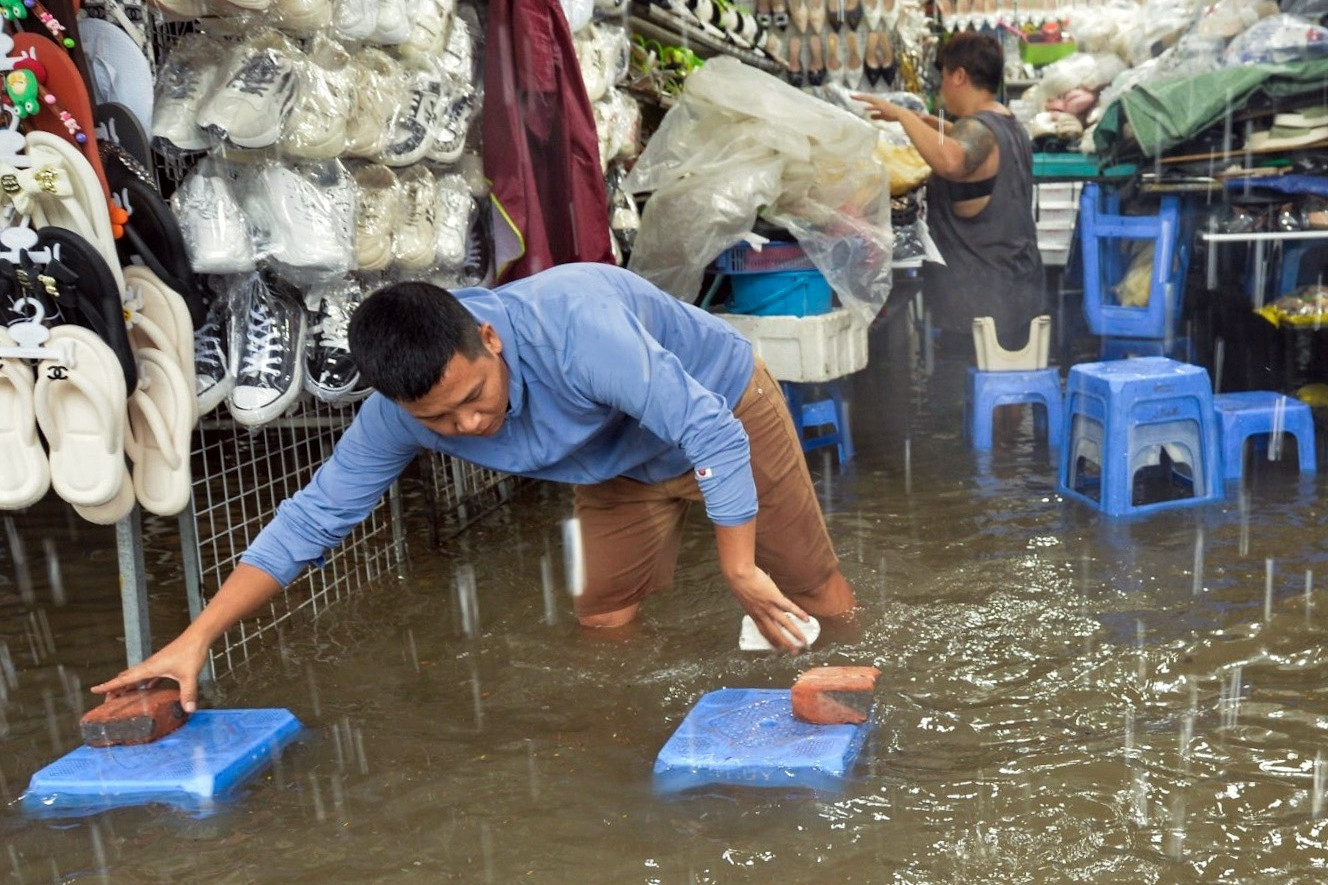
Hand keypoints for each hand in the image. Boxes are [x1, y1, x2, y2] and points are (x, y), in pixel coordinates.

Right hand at [91, 633, 208, 712]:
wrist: (198, 637)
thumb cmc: (191, 652)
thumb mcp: (189, 675)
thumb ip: (188, 692)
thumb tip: (188, 709)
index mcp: (148, 669)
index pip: (123, 679)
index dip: (108, 685)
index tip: (94, 690)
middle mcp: (149, 666)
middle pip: (126, 679)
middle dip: (114, 689)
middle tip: (106, 702)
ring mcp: (156, 665)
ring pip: (136, 678)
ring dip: (128, 687)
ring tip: (121, 698)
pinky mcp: (164, 665)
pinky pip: (149, 677)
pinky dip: (144, 685)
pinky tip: (147, 692)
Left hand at [727, 567, 812, 653]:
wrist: (738, 576)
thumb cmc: (739, 583)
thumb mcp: (744, 597)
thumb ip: (752, 603)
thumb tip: (755, 603)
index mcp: (754, 615)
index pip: (764, 632)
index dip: (772, 641)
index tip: (778, 648)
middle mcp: (762, 614)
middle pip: (776, 633)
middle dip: (785, 644)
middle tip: (794, 652)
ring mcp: (769, 607)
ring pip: (784, 624)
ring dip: (795, 634)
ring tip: (803, 641)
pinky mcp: (775, 598)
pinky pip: (789, 608)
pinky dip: (799, 614)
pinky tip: (806, 619)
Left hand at [851, 92, 904, 122]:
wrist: (902, 115)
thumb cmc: (893, 115)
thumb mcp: (882, 116)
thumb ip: (876, 115)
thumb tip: (870, 116)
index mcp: (878, 103)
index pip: (868, 99)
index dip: (860, 98)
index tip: (853, 97)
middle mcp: (879, 102)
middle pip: (867, 98)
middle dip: (859, 97)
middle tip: (850, 96)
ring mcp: (881, 104)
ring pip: (870, 100)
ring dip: (863, 98)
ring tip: (855, 97)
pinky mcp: (884, 108)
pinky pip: (876, 107)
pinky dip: (871, 107)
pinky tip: (865, 108)